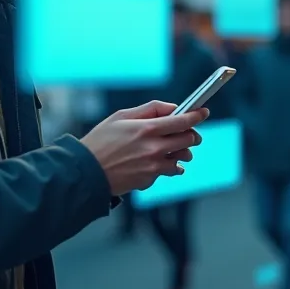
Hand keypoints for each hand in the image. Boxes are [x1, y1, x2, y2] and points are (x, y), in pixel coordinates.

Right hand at [80, 100, 210, 194]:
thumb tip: (172, 108)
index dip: (197, 115)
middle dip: (192, 135)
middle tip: (188, 133)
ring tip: (171, 149)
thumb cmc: (100, 141)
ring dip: (182, 152)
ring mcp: (154, 167)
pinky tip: (156, 162)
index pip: (183, 121)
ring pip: (183, 158)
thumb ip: (150, 109)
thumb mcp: (121, 117)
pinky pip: (168, 171)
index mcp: (147, 129)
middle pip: (189, 140)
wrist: (85, 172)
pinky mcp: (150, 180)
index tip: (204, 112)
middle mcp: (154, 148)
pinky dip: (167, 166)